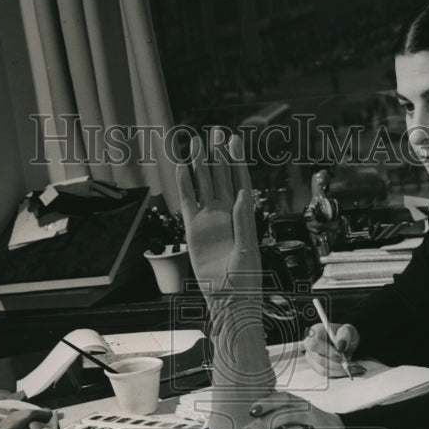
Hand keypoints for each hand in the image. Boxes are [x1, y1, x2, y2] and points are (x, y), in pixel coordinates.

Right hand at [176, 129, 259, 294]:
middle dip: (217, 155)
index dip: (236, 161)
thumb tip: (241, 196)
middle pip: (220, 177)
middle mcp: (226, 213)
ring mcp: (209, 219)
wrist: (227, 297)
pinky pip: (187, 202)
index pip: (239, 181)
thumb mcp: (248, 250)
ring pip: (202, 185)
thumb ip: (244, 223)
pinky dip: (183, 184)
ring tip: (194, 142)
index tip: (234, 139)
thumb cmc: (245, 278)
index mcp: (243, 214)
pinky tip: (180, 167)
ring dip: (199, 164)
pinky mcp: (193, 229)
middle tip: (214, 132)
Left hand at [236, 392, 348, 428]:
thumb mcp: (300, 414)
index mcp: (301, 404)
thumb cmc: (312, 426)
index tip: (251, 410)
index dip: (267, 403)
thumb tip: (247, 424)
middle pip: (284, 417)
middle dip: (261, 425)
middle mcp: (309, 416)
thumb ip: (280, 414)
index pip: (284, 399)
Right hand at [303, 322, 360, 377]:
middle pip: (319, 358)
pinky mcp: (315, 366)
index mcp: (316, 331)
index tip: (341, 356)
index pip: (314, 343)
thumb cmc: (344, 335)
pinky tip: (346, 370)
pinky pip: (325, 374)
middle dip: (336, 363)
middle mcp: (310, 344)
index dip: (327, 351)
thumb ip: (345, 334)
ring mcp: (311, 357)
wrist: (345, 343)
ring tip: (352, 367)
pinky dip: (337, 373)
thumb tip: (340, 345)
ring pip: (322, 369)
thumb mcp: (349, 330)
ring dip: (338, 370)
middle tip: (349, 364)